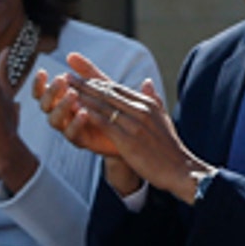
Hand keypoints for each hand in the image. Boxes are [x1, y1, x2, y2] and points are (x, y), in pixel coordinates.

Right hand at [34, 52, 121, 157]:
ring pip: (55, 120)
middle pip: (45, 105)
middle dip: (50, 92)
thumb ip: (86, 72)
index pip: (42, 92)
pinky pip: (72, 134)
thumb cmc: (111, 105)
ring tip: (73, 94)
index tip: (43, 72)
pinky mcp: (82, 140)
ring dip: (62, 106)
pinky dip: (76, 123)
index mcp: (61, 100)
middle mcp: (61, 115)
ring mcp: (69, 128)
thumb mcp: (101, 86)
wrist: (129, 130)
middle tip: (61, 81)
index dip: (39, 83)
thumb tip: (71, 55)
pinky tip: (84, 112)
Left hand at [67, 61, 205, 199]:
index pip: (116, 88)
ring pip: (102, 105)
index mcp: (148, 103)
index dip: (95, 80)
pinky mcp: (127, 139)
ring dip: (81, 97)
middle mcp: (141, 110)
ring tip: (63, 91)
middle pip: (106, 92)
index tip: (78, 75)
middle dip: (83, 84)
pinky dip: (88, 115)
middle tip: (65, 77)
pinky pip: (103, 123)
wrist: (181, 169)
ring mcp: (134, 124)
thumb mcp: (163, 118)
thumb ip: (154, 99)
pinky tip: (74, 111)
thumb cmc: (169, 148)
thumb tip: (147, 81)